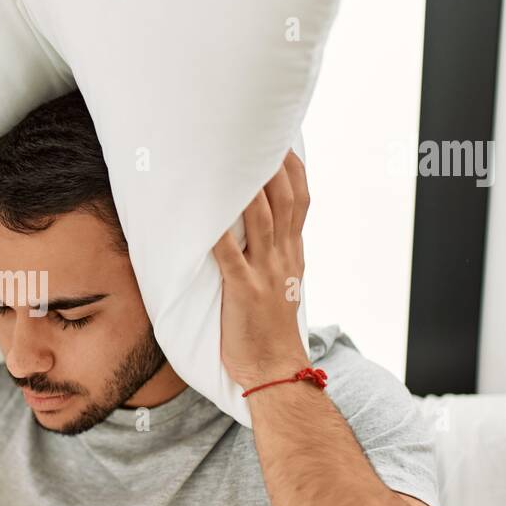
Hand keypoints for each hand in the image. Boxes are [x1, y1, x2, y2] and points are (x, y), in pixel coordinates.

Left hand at [211, 150, 311, 389]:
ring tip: (231, 160)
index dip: (292, 169)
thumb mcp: (281, 284)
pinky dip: (218, 234)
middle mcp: (283, 258)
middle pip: (284, 200)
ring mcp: (266, 273)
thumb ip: (274, 254)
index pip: (300, 202)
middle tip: (254, 136)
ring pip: (261, 220)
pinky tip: (205, 216)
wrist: (275, 370)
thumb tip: (258, 227)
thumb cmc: (269, 330)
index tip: (281, 142)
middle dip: (272, 166)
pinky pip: (231, 257)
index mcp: (292, 254)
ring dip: (247, 189)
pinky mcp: (244, 291)